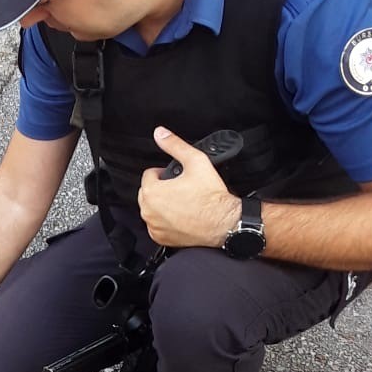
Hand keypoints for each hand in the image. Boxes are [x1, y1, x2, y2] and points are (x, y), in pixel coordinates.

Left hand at [138, 127, 240, 248]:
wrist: (224, 223)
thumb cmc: (211, 196)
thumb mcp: (196, 161)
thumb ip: (175, 145)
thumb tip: (160, 133)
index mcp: (152, 192)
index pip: (149, 175)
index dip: (163, 173)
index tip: (176, 177)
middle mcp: (148, 211)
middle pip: (148, 192)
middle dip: (161, 188)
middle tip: (180, 189)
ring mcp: (154, 227)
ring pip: (151, 209)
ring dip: (162, 204)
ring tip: (182, 202)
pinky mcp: (160, 239)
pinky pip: (156, 225)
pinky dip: (164, 221)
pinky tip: (181, 216)